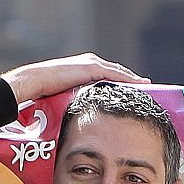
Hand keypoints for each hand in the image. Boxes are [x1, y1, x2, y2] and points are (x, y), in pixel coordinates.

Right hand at [2, 54, 149, 103]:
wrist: (34, 83)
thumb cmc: (44, 93)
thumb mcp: (66, 98)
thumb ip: (78, 102)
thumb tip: (85, 120)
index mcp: (84, 69)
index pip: (109, 77)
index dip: (123, 84)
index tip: (136, 93)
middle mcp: (90, 63)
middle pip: (118, 73)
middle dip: (132, 82)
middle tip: (149, 91)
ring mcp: (92, 64)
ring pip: (120, 73)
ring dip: (134, 81)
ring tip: (149, 89)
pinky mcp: (92, 68)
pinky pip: (116, 75)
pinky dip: (129, 80)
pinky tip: (141, 86)